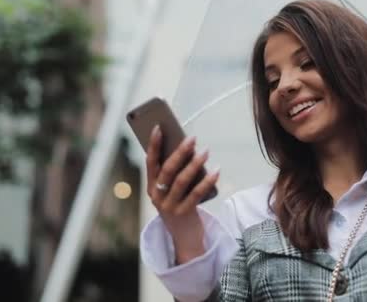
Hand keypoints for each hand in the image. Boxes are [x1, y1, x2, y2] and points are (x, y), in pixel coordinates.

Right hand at [146, 125, 219, 263]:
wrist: (184, 238)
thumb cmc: (180, 207)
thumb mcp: (172, 191)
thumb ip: (175, 174)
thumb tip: (188, 149)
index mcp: (151, 187)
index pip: (150, 162)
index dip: (153, 144)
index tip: (159, 127)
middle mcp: (156, 196)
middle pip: (167, 170)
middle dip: (180, 152)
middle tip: (192, 138)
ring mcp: (169, 206)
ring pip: (181, 181)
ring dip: (195, 164)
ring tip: (206, 151)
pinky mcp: (183, 214)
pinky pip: (196, 194)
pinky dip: (207, 181)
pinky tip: (216, 171)